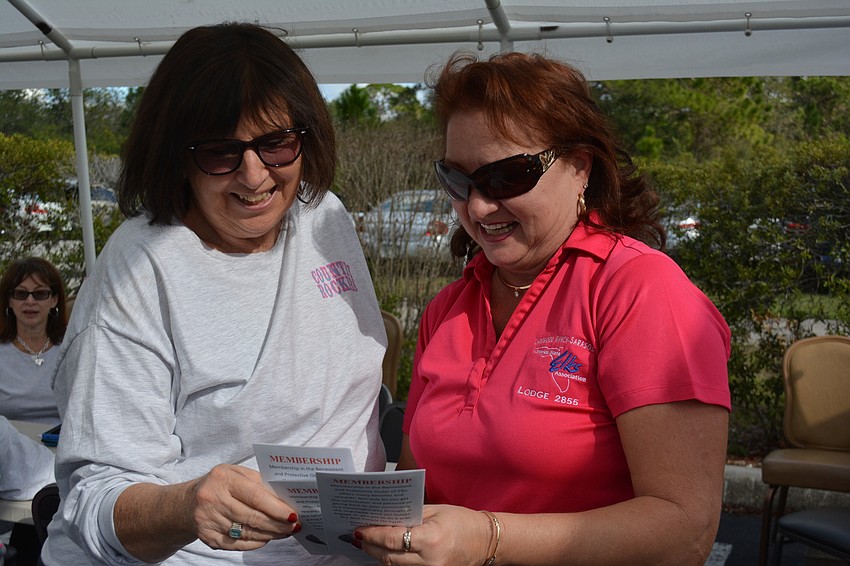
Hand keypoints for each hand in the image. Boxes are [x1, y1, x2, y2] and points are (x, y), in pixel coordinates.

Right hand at [191, 464, 299, 550]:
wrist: (186, 504)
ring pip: (247, 532)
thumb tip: (284, 499)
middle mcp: (213, 499)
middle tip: (294, 526)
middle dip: (277, 524)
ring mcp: (209, 520)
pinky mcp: (207, 537)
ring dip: (270, 534)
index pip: (256, 496)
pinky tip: (266, 538)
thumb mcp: (235, 474)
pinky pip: (237, 544)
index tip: (293, 514)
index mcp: (224, 479)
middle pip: (253, 517)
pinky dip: (255, 543)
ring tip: (284, 532)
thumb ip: (258, 482)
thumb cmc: (218, 485)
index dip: (277, 508)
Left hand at [354, 504, 492, 565]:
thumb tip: (383, 518)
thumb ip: (409, 516)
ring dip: (379, 556)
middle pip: (389, 558)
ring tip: (367, 544)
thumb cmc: (461, 521)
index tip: (359, 529)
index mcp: (431, 539)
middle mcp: (430, 561)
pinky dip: (393, 563)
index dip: (372, 535)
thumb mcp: (434, 511)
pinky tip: (385, 554)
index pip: (392, 539)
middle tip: (357, 537)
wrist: (485, 542)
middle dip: (370, 547)